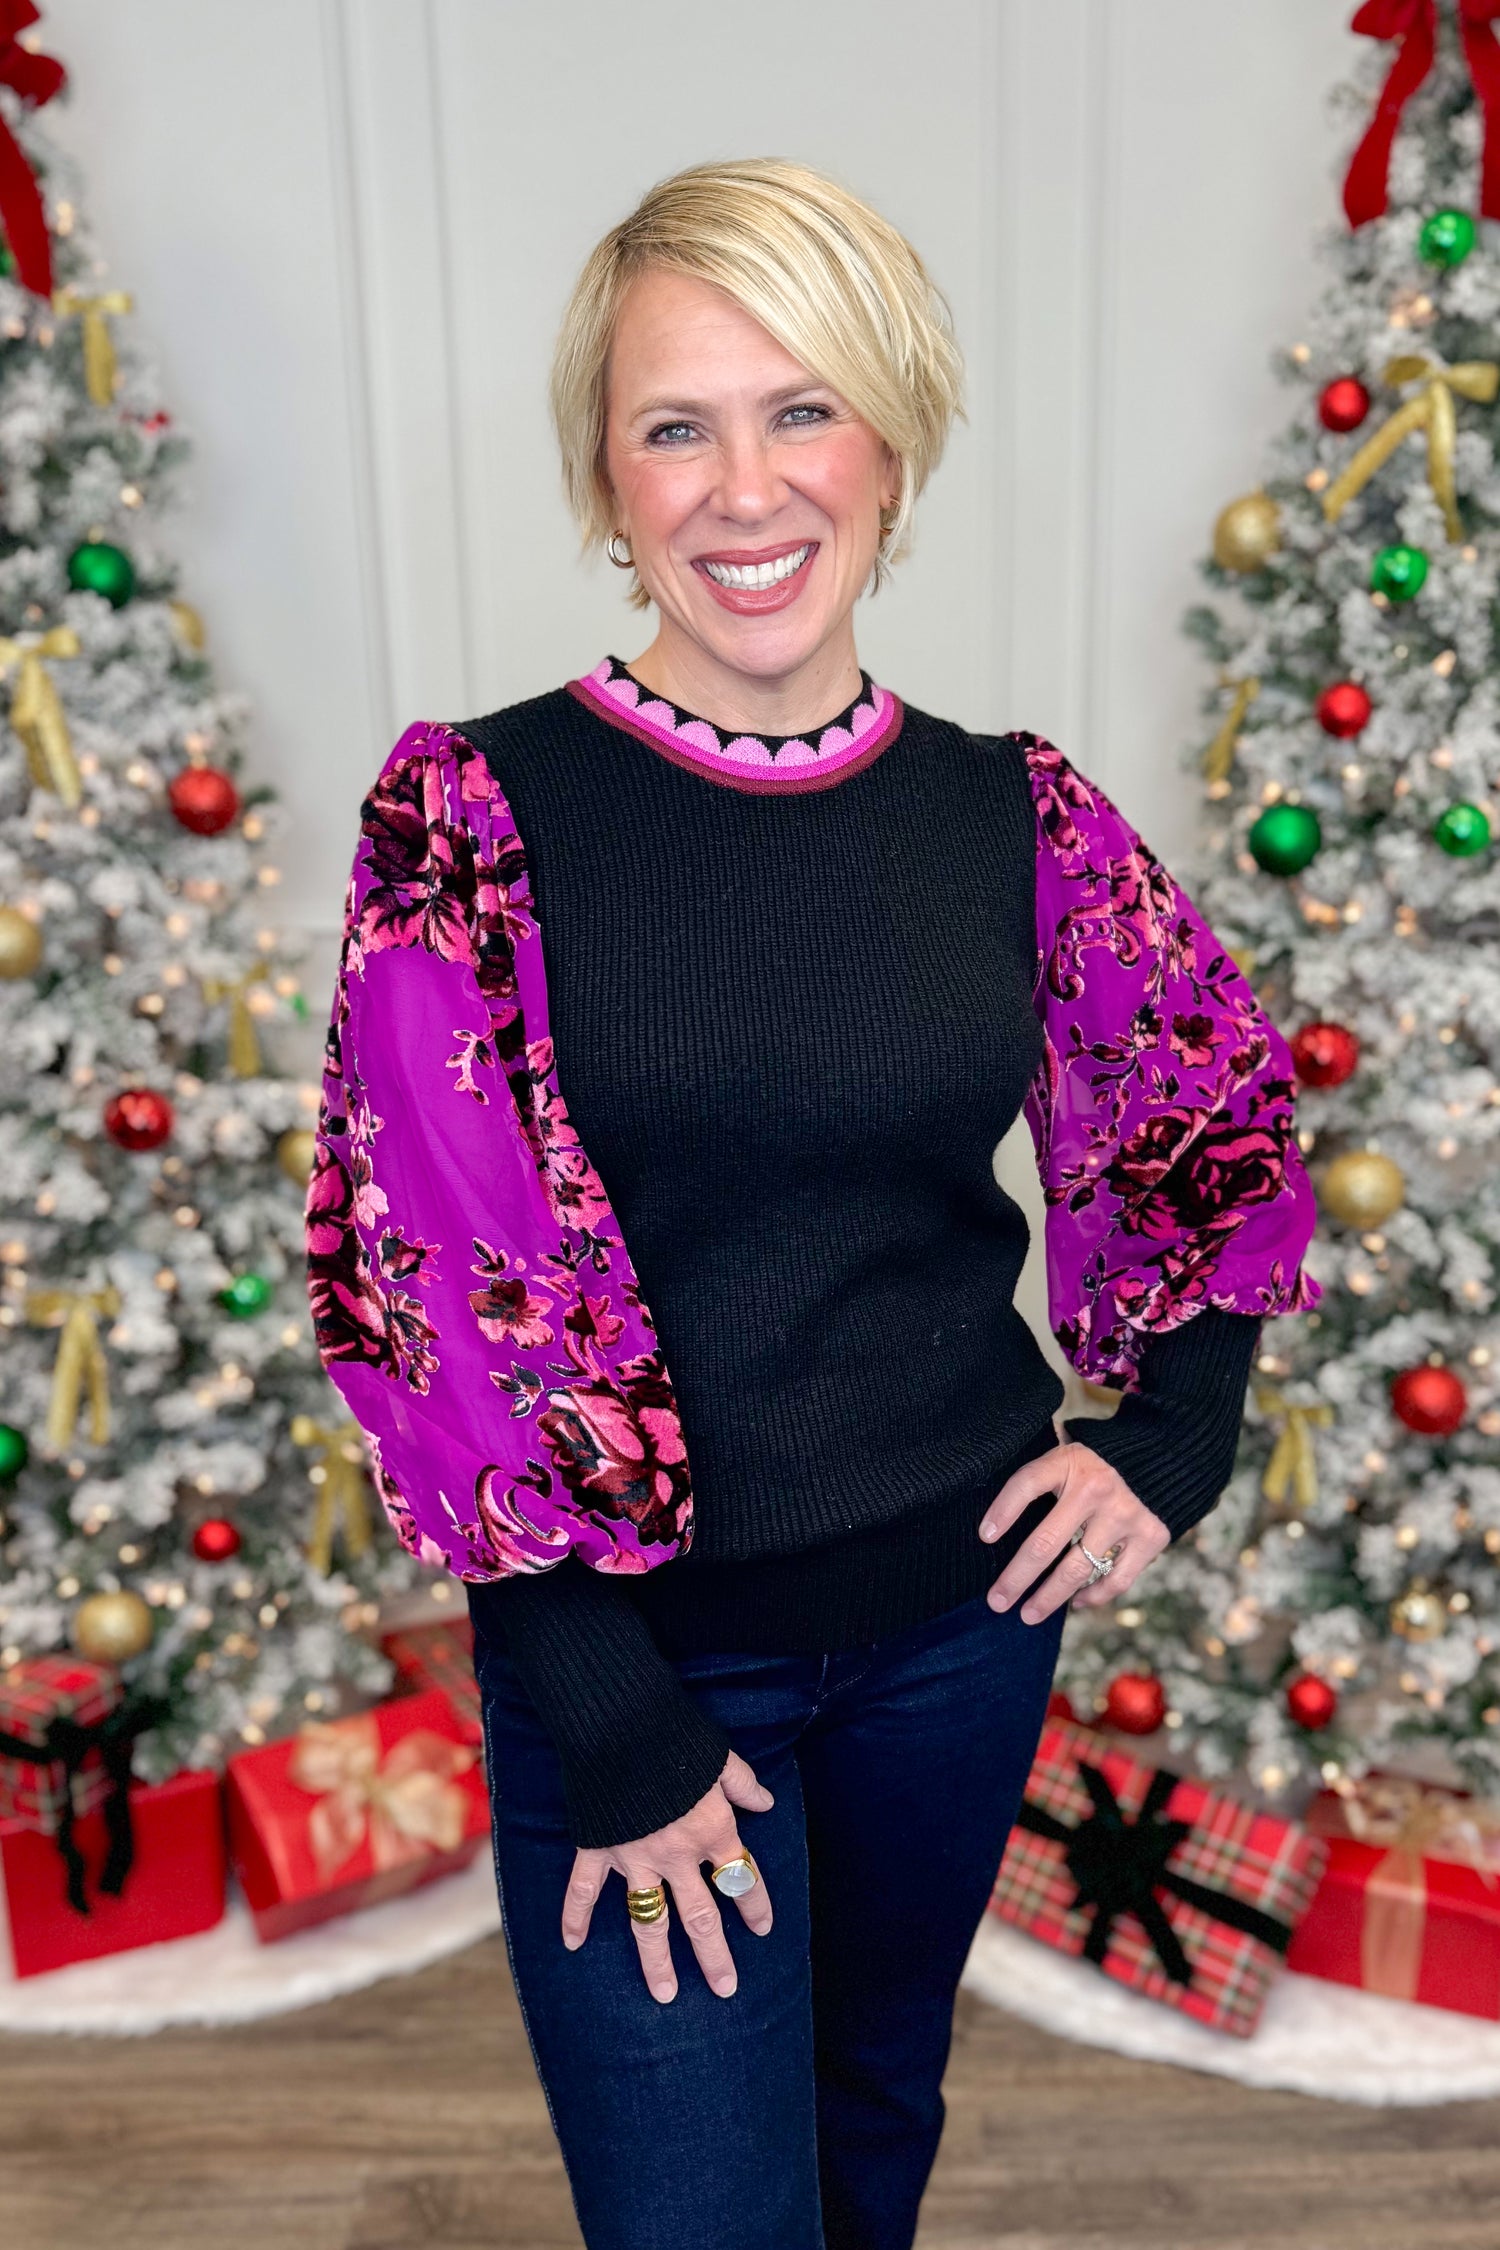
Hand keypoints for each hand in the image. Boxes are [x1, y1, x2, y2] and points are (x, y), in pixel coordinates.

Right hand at [560, 1749, 773, 2003]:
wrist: (623, 1726)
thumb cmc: (678, 1738)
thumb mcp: (721, 1758)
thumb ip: (742, 1784)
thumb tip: (765, 1800)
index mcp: (712, 1831)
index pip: (740, 1877)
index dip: (755, 1903)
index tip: (763, 1929)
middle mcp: (676, 1855)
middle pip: (700, 1916)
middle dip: (715, 1956)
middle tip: (725, 1988)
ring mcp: (634, 1858)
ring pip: (649, 1921)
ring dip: (657, 1961)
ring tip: (666, 1994)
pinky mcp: (598, 1848)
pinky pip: (584, 1890)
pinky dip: (575, 1916)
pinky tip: (572, 1945)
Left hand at [979, 1441, 1169, 1623]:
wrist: (1159, 1460)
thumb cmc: (1096, 1465)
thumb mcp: (1065, 1455)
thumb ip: (1039, 1477)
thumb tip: (996, 1519)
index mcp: (1069, 1462)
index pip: (1027, 1484)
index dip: (1003, 1510)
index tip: (984, 1537)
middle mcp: (1096, 1489)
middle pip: (1045, 1543)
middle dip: (1016, 1578)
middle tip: (996, 1601)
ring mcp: (1125, 1515)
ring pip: (1077, 1569)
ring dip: (1049, 1598)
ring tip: (1028, 1615)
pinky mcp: (1151, 1537)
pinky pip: (1116, 1579)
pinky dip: (1093, 1596)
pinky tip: (1074, 1603)